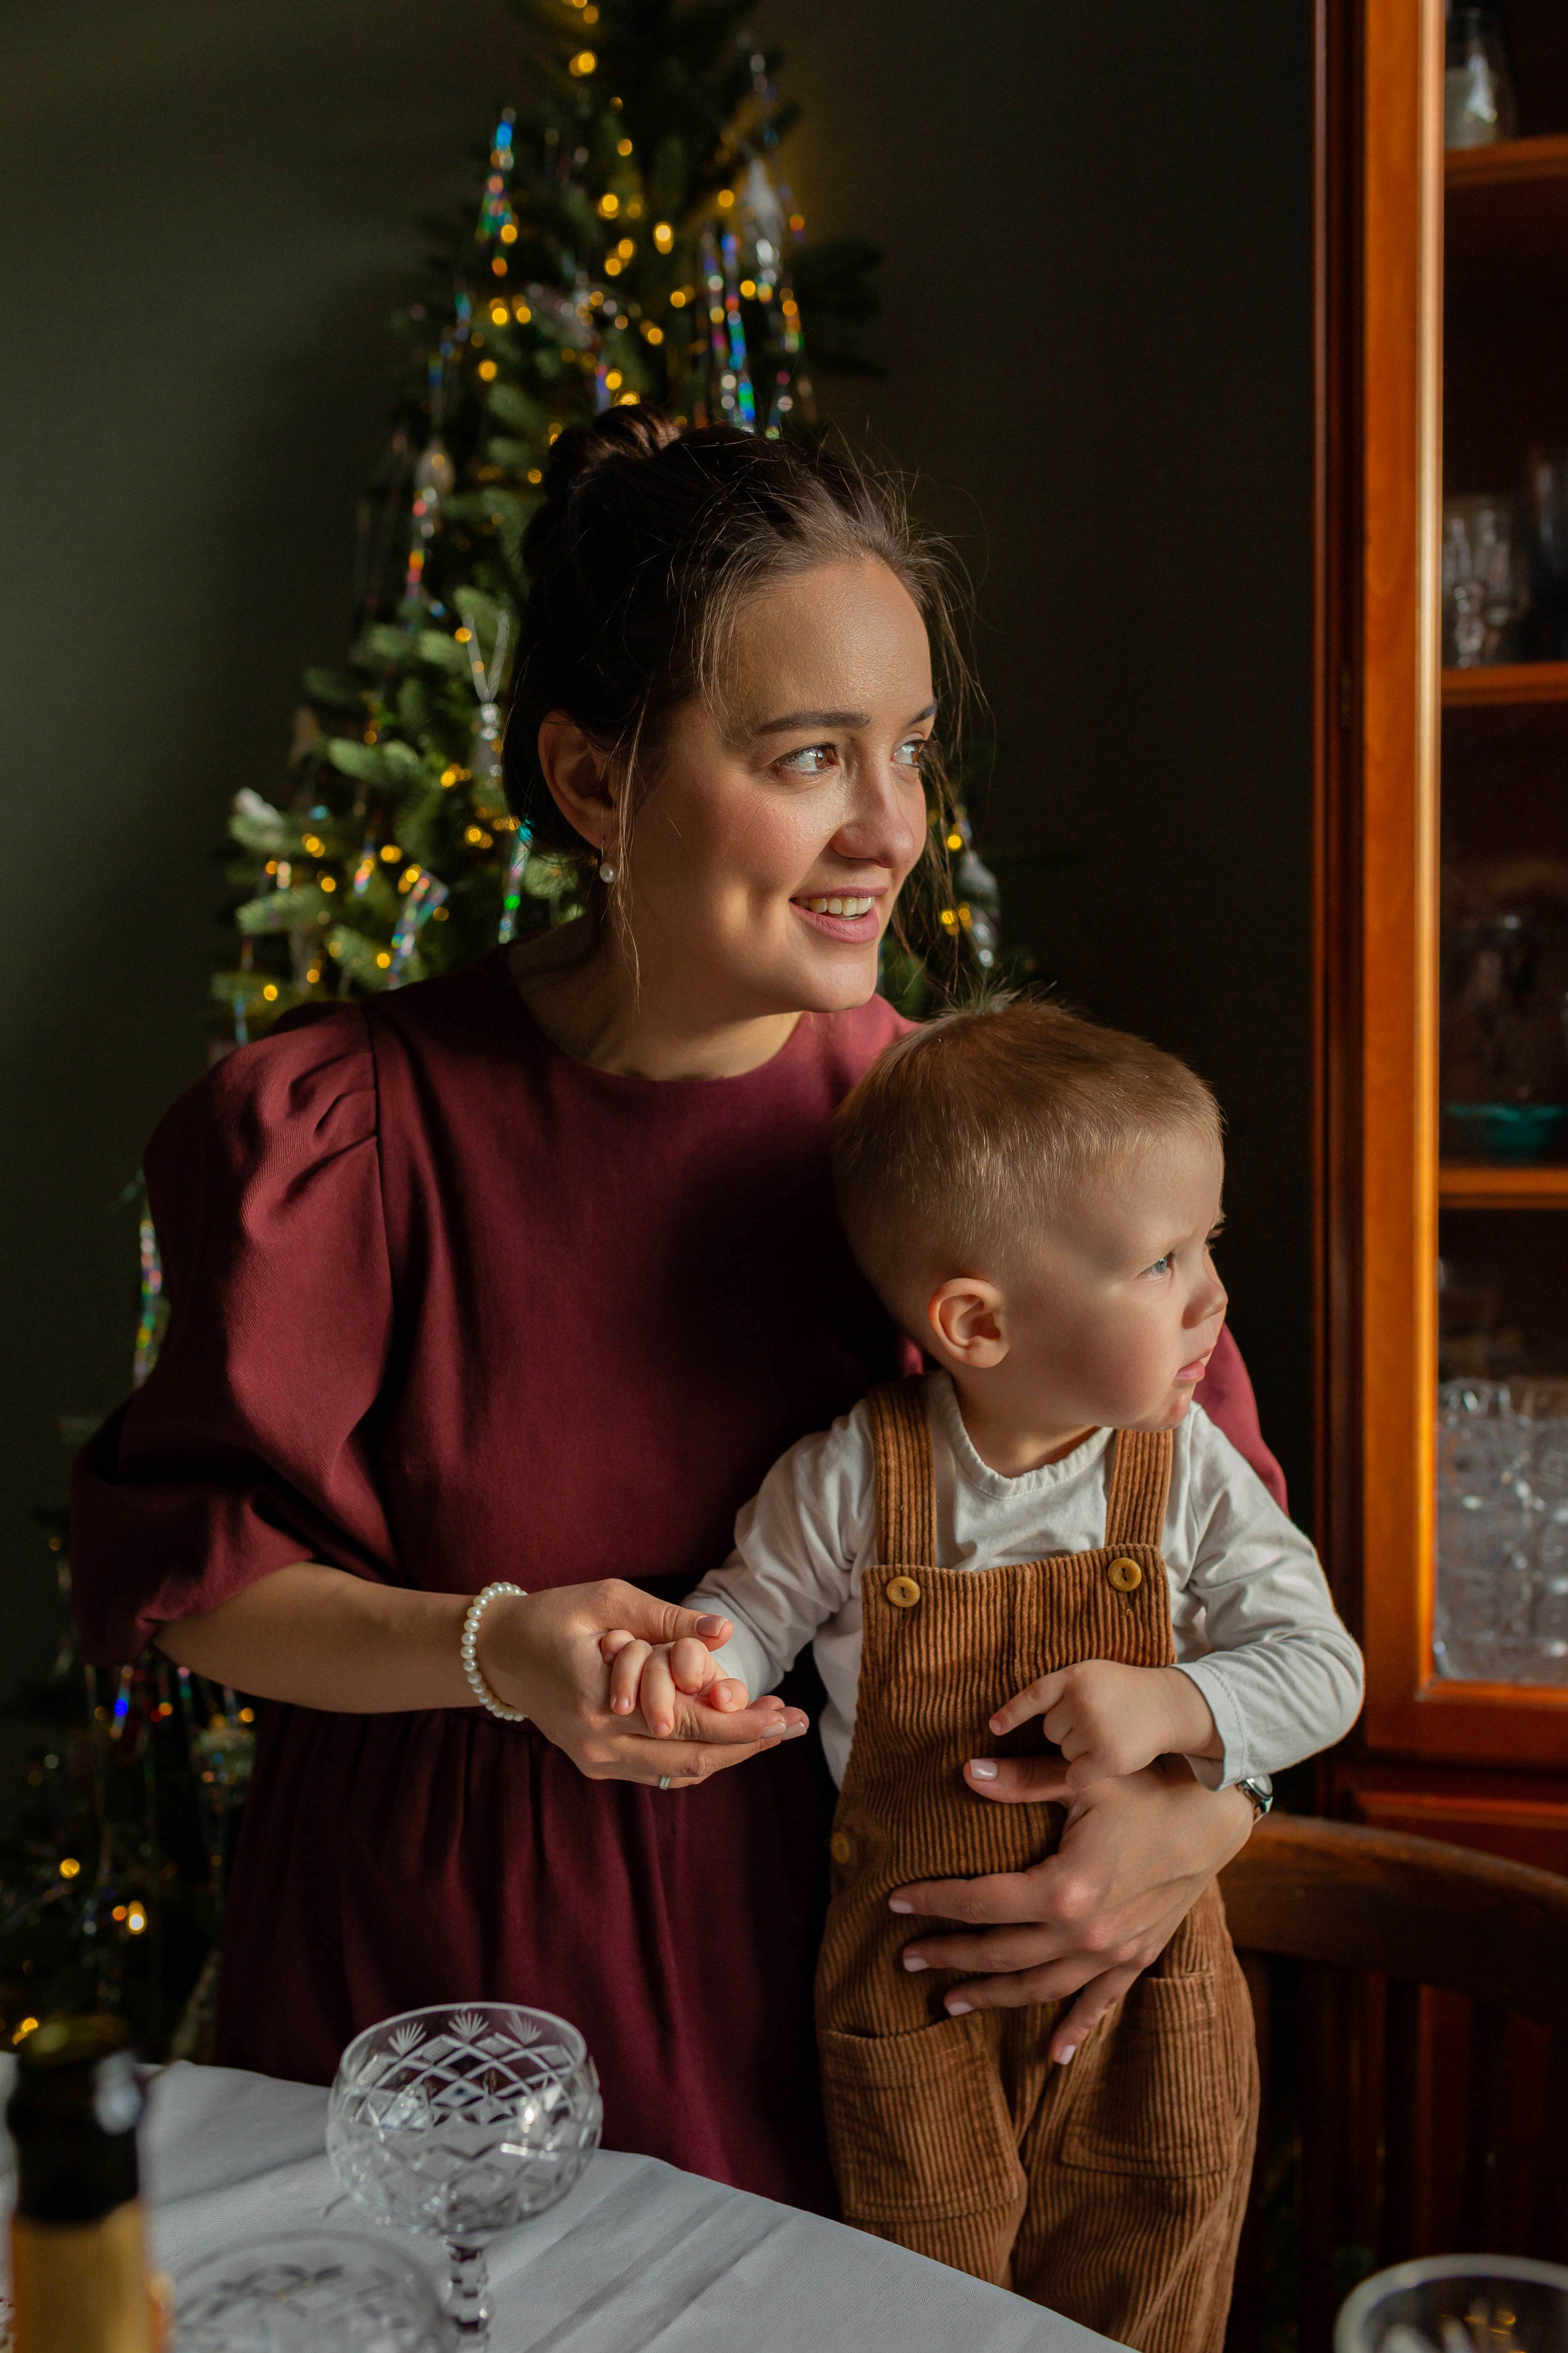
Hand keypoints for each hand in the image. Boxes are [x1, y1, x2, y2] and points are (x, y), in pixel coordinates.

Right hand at [476, 1579, 807, 1788]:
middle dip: (749, 1742)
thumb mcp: (609, 1599)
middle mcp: (598, 1742)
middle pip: (691, 1758)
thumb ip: (668, 1620)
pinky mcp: (598, 1765)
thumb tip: (725, 1634)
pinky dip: (700, 1755)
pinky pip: (661, 1770)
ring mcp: (596, 1761)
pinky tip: (733, 1735)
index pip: (685, 1723)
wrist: (500, 1653)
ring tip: (775, 1726)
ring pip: (679, 1772)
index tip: (785, 1712)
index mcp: (598, 1698)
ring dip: (730, 1752)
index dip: (741, 1723)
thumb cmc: (554, 1615)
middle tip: (796, 1722)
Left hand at [891, 1758, 1253, 2062]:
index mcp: (1063, 1889)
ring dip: (993, 1995)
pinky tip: (1054, 2055)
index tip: (894, 1903)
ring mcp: (1113, 1952)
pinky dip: (1075, 2029)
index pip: (981, 1901)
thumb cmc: (1145, 1786)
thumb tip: (965, 1773)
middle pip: (1001, 1953)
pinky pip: (1099, 2003)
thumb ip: (1021, 1782)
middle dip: (950, 1956)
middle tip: (907, 1959)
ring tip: (951, 2000)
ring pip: (1039, 1987)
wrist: (1216, 1813)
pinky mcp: (1137, 1957)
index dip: (934, 1902)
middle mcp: (1085, 1933)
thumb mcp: (1082, 1778)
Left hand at [985, 1659, 1218, 1789]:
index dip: (1012, 1713)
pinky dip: (1085, 1774)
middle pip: (1050, 1730)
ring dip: (1080, 1749)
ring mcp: (1095, 1729)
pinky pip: (1076, 1775)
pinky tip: (1106, 1760)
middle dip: (1067, 1730)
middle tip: (1097, 1720)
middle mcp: (1082, 1701)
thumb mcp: (1091, 1675)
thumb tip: (1010, 1717)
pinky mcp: (1108, 1757)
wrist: (1169, 1704)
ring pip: (1064, 1752)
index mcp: (1075, 1676)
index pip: (1034, 1695)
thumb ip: (1060, 1690)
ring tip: (1108, 1733)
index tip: (994, 1727)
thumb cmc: (1124, 1691)